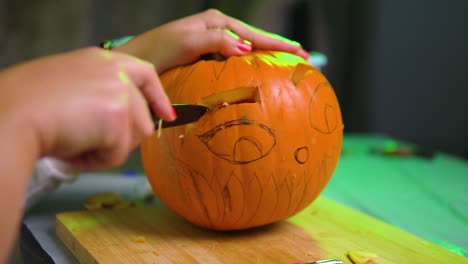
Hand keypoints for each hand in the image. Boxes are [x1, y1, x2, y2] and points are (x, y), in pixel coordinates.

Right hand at [0, 47, 174, 170]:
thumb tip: (111, 118)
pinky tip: (72, 149)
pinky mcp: (121, 117)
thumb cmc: (25, 103)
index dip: (158, 97)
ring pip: (134, 138)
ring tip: (73, 142)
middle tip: (85, 139)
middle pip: (142, 117)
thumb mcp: (66, 83)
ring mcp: (122, 93)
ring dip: (106, 150)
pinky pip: (118, 155)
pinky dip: (96, 161)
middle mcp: (117, 72)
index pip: (145, 73)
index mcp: (102, 60)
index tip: (166, 115)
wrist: (11, 115)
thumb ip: (96, 92)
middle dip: (120, 138)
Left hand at [115, 9, 309, 72]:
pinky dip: (250, 61)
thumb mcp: (188, 42)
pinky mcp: (206, 54)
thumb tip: (246, 48)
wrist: (137, 60)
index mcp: (216, 22)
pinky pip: (235, 57)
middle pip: (255, 38)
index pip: (254, 34)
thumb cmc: (159, 51)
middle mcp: (217, 28)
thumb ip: (217, 41)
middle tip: (303, 56)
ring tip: (286, 62)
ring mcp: (212, 41)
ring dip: (267, 54)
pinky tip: (257, 68)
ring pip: (247, 47)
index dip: (278, 44)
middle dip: (278, 47)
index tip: (301, 53)